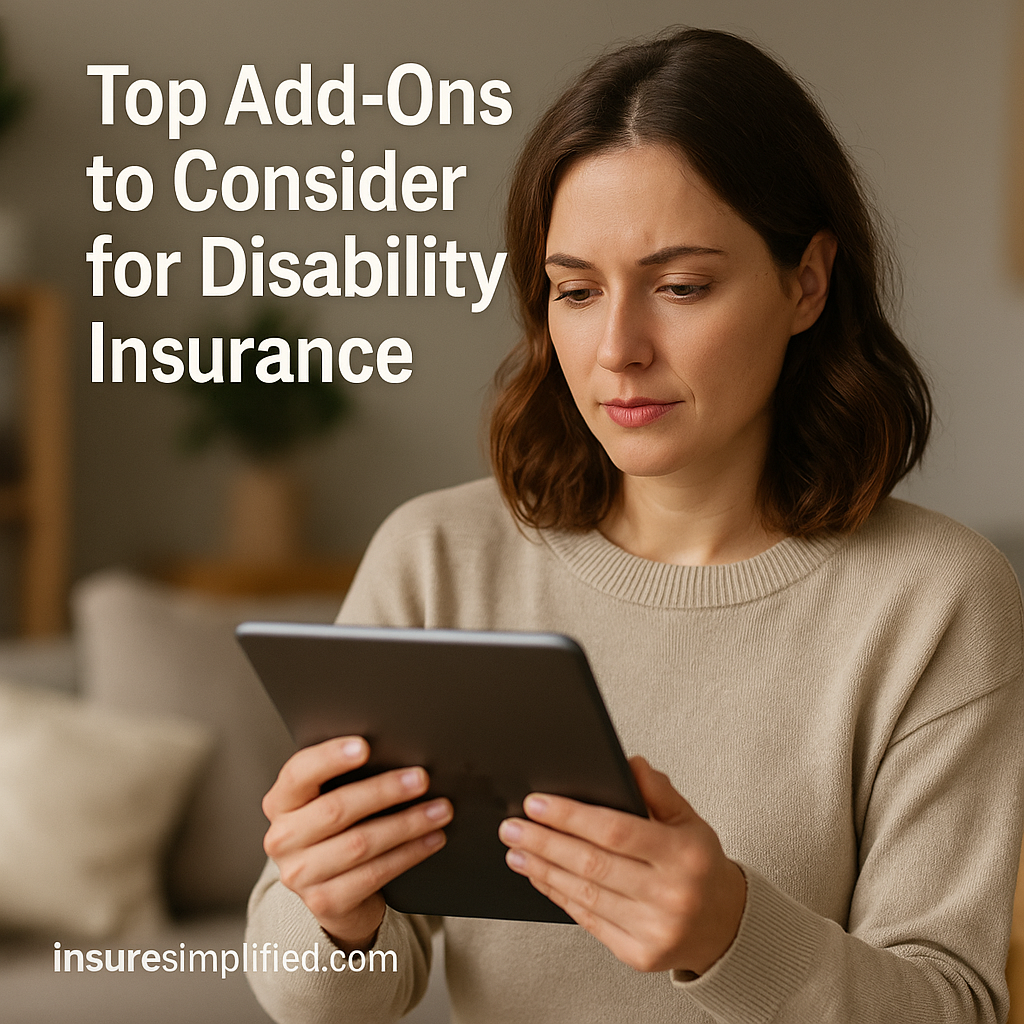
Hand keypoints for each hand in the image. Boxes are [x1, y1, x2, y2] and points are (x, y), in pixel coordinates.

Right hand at [262, 736, 452, 950]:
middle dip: (385, 791)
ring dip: (407, 824)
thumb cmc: (336, 830)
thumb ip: (345, 777)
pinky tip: (431, 839)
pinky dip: (409, 853)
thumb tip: (394, 751)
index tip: (365, 746)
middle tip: (421, 779)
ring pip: (361, 843)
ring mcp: (300, 874)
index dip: (330, 758)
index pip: (299, 773)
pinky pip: (375, 874)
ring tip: (439, 809)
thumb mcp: (328, 799)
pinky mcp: (325, 902)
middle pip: (336, 809)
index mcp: (281, 802)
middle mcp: (282, 839)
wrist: (331, 890)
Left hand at [498, 756, 745, 974]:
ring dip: (543, 870)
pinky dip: (559, 896)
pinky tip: (540, 877)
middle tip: (512, 826)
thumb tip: (628, 762)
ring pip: (585, 894)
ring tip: (516, 850)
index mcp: (684, 854)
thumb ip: (658, 790)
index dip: (571, 816)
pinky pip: (589, 921)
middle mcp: (671, 894)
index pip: (616, 830)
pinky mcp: (639, 955)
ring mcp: (654, 929)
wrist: (723, 925)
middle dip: (545, 842)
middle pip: (593, 864)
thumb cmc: (698, 864)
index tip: (536, 803)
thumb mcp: (689, 820)